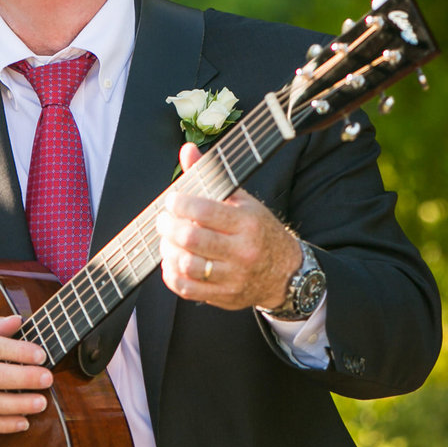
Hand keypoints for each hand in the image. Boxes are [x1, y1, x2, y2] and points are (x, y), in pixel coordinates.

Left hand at [155, 143, 301, 309]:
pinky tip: (171, 263)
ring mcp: (233, 276)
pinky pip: (187, 289)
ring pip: (187, 265)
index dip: (180, 204)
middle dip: (168, 226)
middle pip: (191, 238)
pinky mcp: (224, 296)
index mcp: (247, 222)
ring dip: (167, 250)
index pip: (205, 211)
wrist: (285, 271)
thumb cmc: (258, 230)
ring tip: (167, 241)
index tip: (171, 201)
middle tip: (163, 220)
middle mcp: (242, 251)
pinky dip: (171, 275)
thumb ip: (210, 177)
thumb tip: (187, 150)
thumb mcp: (242, 201)